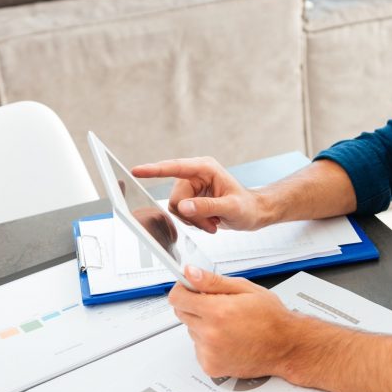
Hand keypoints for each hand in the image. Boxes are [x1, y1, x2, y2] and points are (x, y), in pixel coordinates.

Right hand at [131, 157, 265, 232]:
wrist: (254, 213)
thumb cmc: (247, 207)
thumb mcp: (230, 208)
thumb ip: (207, 206)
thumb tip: (184, 207)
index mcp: (205, 168)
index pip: (175, 168)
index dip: (155, 170)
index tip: (137, 171)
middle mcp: (195, 175)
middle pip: (175, 198)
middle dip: (191, 215)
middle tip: (211, 223)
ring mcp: (192, 187)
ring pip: (176, 208)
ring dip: (193, 221)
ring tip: (212, 222)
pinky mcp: (190, 198)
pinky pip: (180, 214)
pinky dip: (194, 222)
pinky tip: (209, 222)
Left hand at [170, 266, 297, 378]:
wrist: (286, 346)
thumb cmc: (271, 318)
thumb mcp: (245, 289)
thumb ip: (213, 281)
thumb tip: (190, 273)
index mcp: (217, 311)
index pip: (178, 298)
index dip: (183, 289)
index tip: (190, 288)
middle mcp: (210, 334)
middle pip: (182, 313)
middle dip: (195, 306)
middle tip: (218, 306)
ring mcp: (209, 353)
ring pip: (191, 330)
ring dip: (203, 325)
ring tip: (229, 325)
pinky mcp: (211, 366)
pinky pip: (198, 348)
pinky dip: (208, 343)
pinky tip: (228, 339)